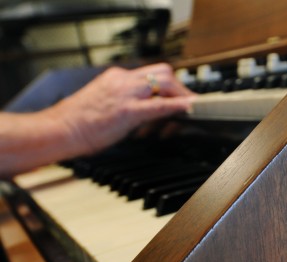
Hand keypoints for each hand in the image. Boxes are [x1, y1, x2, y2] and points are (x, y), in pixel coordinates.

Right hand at [48, 63, 194, 154]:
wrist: (60, 129)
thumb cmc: (78, 122)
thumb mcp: (105, 103)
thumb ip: (125, 101)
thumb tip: (144, 110)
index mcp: (116, 77)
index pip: (150, 73)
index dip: (169, 84)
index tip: (178, 95)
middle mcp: (122, 80)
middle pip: (162, 72)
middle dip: (179, 87)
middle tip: (189, 100)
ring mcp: (126, 93)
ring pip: (164, 81)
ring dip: (181, 94)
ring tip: (190, 106)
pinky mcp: (128, 110)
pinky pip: (159, 105)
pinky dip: (177, 105)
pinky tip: (189, 108)